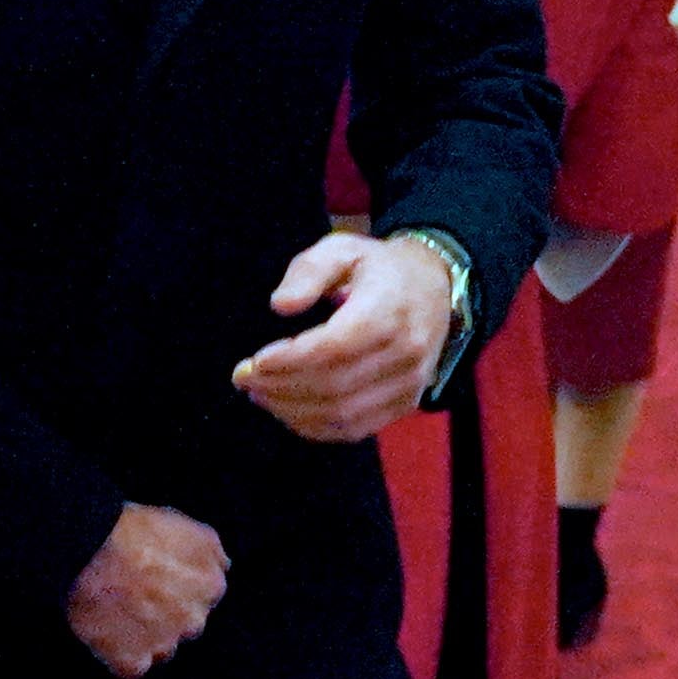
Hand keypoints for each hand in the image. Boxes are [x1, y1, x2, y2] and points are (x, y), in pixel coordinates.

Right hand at [65, 503, 228, 678]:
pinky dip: (121, 657)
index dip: (178, 588)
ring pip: (160, 649)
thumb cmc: (131, 532)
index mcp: (211, 585)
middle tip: (135, 595)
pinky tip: (108, 635)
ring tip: (117, 613)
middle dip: (165, 615)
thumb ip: (211, 551)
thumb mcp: (187, 526)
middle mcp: (194, 620)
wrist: (88, 551)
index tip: (156, 581)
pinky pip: (132, 668)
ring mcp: (164, 644)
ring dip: (144, 637)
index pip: (203, 597)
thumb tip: (222, 566)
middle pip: (183, 625)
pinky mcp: (133, 662)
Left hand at [233, 230, 451, 442]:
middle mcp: (406, 352)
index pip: (335, 347)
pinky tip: (286, 409)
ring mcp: (410, 383)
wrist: (433, 287)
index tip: (253, 362)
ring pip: (342, 414)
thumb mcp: (342, 249)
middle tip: (244, 378)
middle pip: (334, 386)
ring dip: (291, 410)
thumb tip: (280, 305)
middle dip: (280, 387)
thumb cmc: (377, 268)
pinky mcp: (405, 404)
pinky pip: (355, 428)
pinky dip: (314, 426)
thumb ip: (308, 271)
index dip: (290, 361)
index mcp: (390, 310)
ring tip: (258, 393)